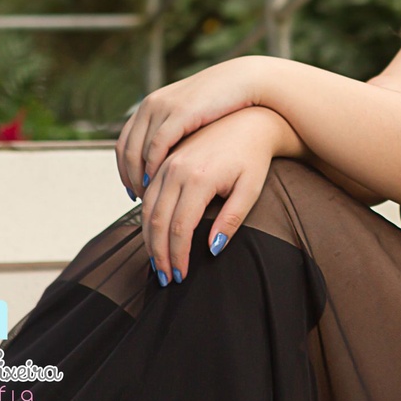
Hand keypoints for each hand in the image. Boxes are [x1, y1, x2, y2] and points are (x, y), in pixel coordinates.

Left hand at [117, 56, 263, 199]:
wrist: (244, 80)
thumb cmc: (221, 102)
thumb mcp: (188, 112)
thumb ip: (172, 129)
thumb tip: (163, 156)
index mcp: (151, 104)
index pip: (124, 142)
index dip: (124, 169)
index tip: (131, 189)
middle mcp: (152, 104)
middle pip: (127, 149)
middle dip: (129, 176)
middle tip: (137, 197)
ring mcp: (164, 107)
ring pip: (138, 149)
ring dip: (139, 175)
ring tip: (148, 195)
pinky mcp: (179, 112)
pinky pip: (157, 144)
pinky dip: (153, 165)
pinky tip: (159, 180)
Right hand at [139, 106, 283, 284]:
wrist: (249, 121)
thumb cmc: (254, 157)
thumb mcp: (250, 189)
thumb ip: (232, 220)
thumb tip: (211, 250)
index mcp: (198, 177)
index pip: (180, 228)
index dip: (178, 256)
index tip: (182, 277)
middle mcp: (176, 169)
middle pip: (157, 221)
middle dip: (159, 254)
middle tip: (166, 279)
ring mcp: (168, 162)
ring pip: (146, 209)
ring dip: (149, 240)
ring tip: (158, 264)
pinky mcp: (165, 160)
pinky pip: (147, 194)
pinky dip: (146, 218)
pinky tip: (153, 236)